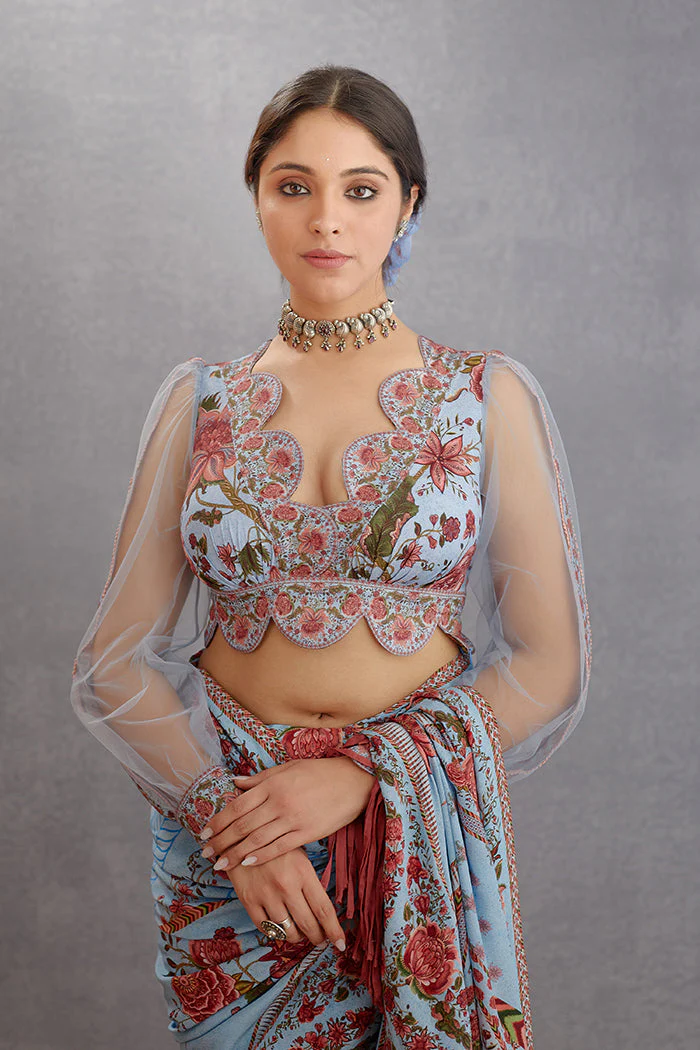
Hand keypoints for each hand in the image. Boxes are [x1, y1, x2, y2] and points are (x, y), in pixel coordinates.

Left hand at [199, 757, 374, 870]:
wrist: (352, 780)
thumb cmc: (318, 772)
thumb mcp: (287, 768)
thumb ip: (259, 778)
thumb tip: (234, 782)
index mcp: (272, 784)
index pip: (237, 806)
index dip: (218, 821)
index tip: (204, 833)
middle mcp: (279, 801)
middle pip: (242, 825)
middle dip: (221, 841)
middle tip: (205, 853)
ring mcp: (292, 818)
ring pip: (257, 839)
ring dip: (235, 853)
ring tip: (220, 864)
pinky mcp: (306, 832)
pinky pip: (278, 847)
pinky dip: (260, 856)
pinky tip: (247, 863)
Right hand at [225, 845, 346, 950]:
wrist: (240, 835)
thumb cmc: (276, 845)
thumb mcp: (299, 856)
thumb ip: (309, 882)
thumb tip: (322, 911)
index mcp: (303, 872)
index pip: (323, 909)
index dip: (334, 931)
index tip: (341, 944)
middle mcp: (286, 886)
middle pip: (308, 925)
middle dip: (317, 937)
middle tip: (320, 939)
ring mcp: (266, 895)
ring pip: (287, 932)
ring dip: (297, 937)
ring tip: (300, 933)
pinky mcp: (248, 900)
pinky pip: (265, 928)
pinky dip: (275, 933)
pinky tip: (280, 927)